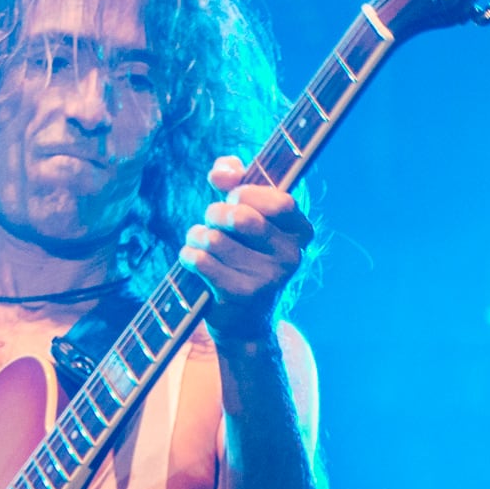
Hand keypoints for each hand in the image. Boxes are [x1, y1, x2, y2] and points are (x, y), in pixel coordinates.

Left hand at [183, 155, 312, 339]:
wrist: (245, 318)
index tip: (233, 195)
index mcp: (300, 232)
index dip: (247, 192)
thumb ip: (237, 181)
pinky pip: (201, 260)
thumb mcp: (247, 214)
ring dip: (197, 236)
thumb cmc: (244, 254)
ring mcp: (268, 278)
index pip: (280, 201)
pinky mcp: (241, 295)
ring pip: (214, 239)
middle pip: (241, 217)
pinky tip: (194, 261)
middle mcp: (291, 256)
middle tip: (212, 220)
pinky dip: (189, 255)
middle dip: (215, 212)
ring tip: (201, 244)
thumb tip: (222, 171)